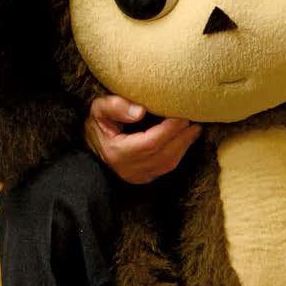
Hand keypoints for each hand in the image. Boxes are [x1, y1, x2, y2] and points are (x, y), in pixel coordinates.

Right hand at [85, 94, 201, 183]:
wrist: (90, 151)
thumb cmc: (96, 127)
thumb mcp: (98, 110)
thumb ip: (115, 107)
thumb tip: (140, 111)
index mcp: (118, 152)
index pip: (150, 143)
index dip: (169, 130)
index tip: (182, 115)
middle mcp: (130, 169)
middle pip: (164, 154)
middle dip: (182, 136)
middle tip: (195, 118)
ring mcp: (138, 176)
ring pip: (168, 163)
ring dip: (184, 145)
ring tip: (195, 127)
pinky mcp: (145, 178)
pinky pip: (166, 167)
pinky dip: (178, 152)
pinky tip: (185, 138)